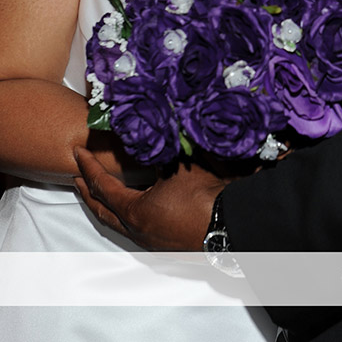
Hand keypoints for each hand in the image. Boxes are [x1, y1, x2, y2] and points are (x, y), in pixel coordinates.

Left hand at [74, 147, 224, 249]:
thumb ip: (158, 151)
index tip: (78, 153)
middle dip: (87, 192)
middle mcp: (137, 230)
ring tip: (102, 192)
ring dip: (106, 205)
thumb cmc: (201, 199)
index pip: (102, 186)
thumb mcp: (176, 167)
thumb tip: (148, 133)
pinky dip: (125, 214)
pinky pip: (135, 228)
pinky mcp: (165, 245)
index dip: (89, 167)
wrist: (227, 226)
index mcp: (134, 211)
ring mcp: (150, 241)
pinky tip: (135, 207)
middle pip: (102, 211)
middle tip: (78, 177)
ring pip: (118, 222)